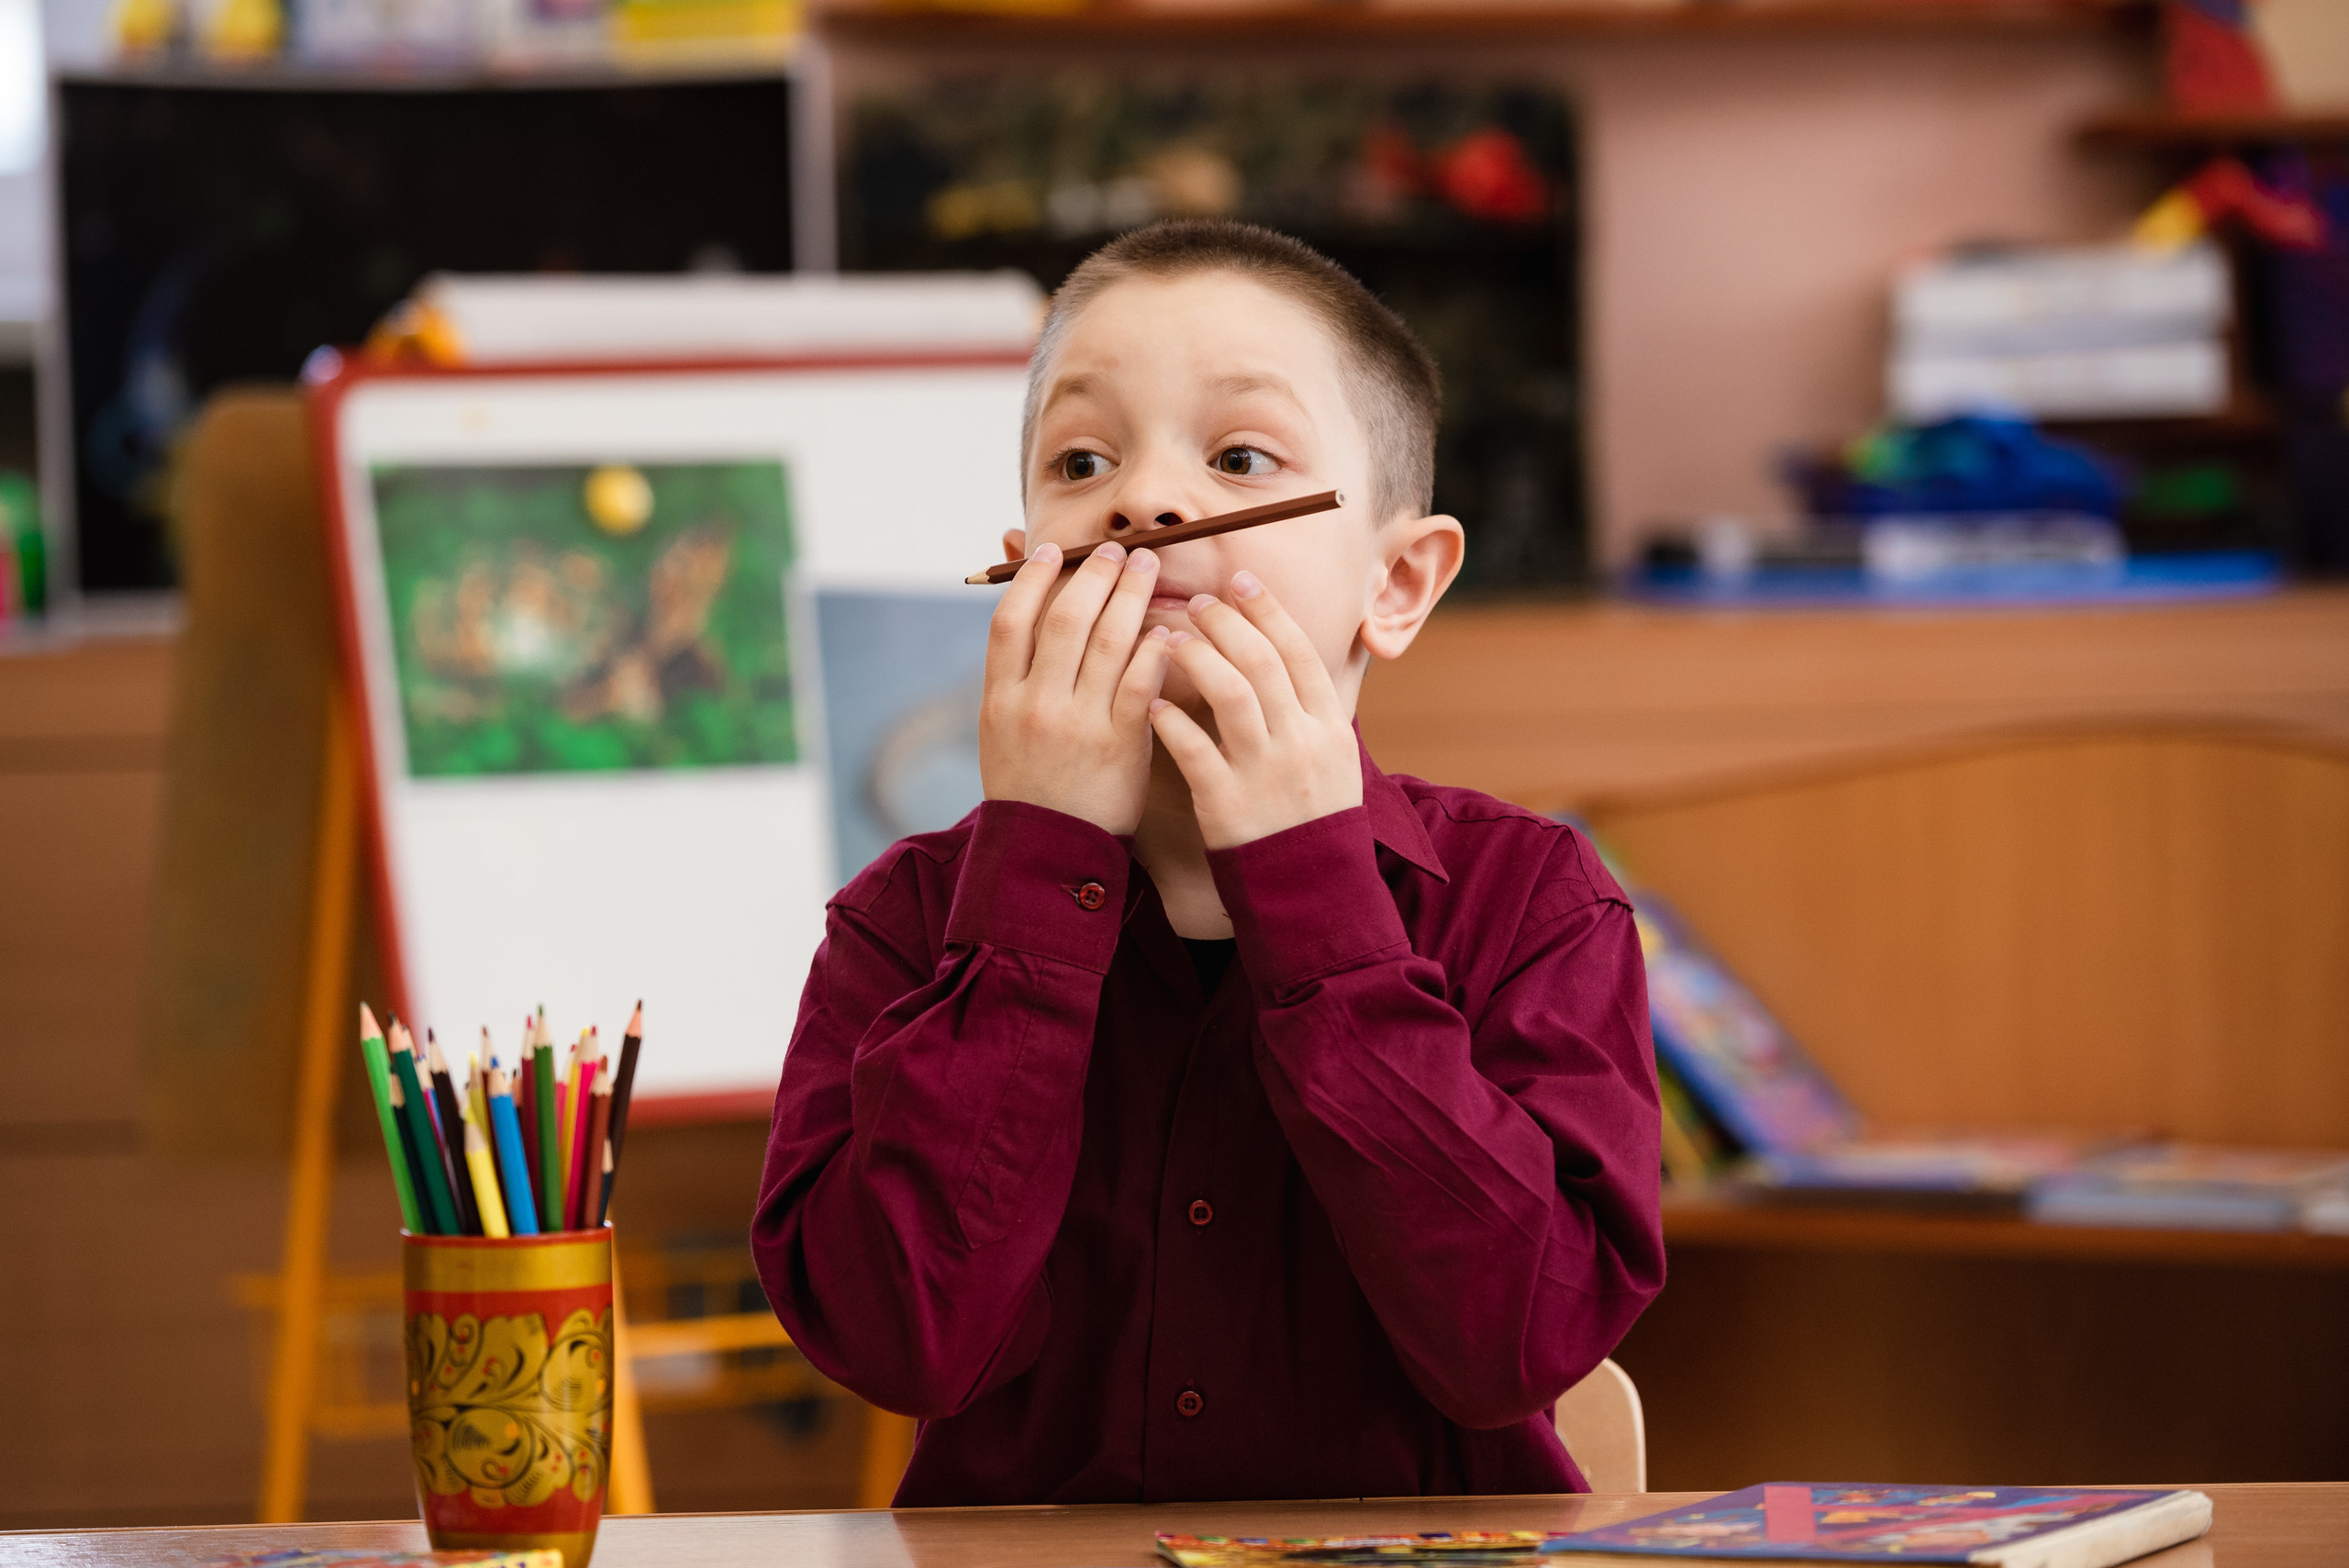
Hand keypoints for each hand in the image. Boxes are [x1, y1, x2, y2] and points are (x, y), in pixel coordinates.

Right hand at [980, 541, 1171, 835]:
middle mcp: (1034, 706)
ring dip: (1130, 596)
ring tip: (1147, 568)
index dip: (1032, 580)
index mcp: (998, 699)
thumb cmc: (1028, 783)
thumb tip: (1027, 608)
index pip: (1010, 621)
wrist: (1046, 852)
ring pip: (1106, 642)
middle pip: (1064, 620)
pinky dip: (1154, 648)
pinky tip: (1167, 628)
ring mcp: (1077, 725)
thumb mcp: (1001, 729)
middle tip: (1117, 549)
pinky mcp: (1119, 745)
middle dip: (1094, 575)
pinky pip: (1140, 682)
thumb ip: (1015, 673)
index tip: (1054, 550)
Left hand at [1149, 571, 1362, 849]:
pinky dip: (1170, 720)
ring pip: (1230, 693)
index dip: (1266, 609)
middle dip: (1224, 622)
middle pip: (1261, 661)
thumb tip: (1288, 653)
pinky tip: (1150, 701)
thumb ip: (1312, 710)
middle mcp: (1301, 742)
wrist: (1311, 891)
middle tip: (1194, 603)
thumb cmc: (1315, 819)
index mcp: (1329, 726)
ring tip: (1166, 640)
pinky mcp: (1228, 804)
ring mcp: (1265, 773)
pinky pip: (1194, 749)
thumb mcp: (1334, 760)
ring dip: (1194, 657)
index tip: (1239, 579)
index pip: (1297, 650)